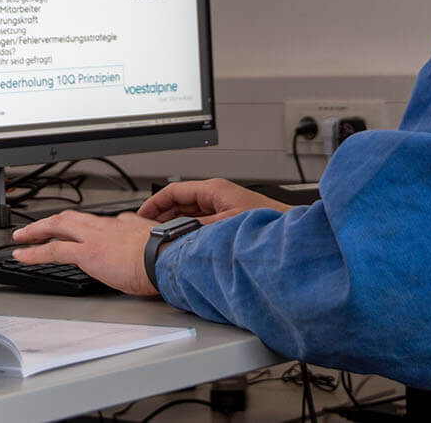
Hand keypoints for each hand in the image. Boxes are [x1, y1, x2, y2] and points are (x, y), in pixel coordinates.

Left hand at [12, 210, 157, 295]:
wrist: (165, 258)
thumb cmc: (165, 255)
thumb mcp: (155, 241)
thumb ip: (143, 240)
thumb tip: (143, 242)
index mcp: (122, 224)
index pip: (97, 222)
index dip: (83, 227)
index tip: (78, 233)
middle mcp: (104, 226)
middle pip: (70, 217)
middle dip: (49, 221)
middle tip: (34, 228)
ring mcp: (93, 237)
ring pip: (57, 226)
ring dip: (35, 231)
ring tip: (21, 237)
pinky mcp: (86, 253)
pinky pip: (52, 250)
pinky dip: (34, 252)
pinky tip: (22, 256)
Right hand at [138, 178, 290, 224]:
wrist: (289, 234)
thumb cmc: (266, 223)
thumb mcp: (223, 225)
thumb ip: (196, 228)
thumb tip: (175, 233)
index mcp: (214, 190)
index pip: (174, 191)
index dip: (155, 203)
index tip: (141, 214)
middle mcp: (218, 195)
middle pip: (181, 201)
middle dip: (163, 215)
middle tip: (149, 230)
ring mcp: (224, 206)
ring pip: (191, 212)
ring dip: (177, 224)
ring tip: (164, 238)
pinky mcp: (229, 217)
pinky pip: (202, 220)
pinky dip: (190, 229)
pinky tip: (185, 242)